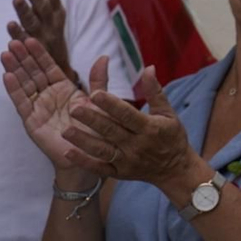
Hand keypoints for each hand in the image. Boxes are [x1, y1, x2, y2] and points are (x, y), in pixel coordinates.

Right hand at [0, 37, 109, 170]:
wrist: (91, 155)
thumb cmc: (97, 128)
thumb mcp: (100, 100)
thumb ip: (99, 79)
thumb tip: (104, 56)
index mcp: (64, 89)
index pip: (48, 67)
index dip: (39, 53)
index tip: (30, 38)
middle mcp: (49, 96)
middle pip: (33, 73)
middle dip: (23, 57)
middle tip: (12, 40)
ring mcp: (39, 108)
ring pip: (24, 84)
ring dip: (14, 69)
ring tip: (5, 53)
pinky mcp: (32, 121)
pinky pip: (22, 103)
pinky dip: (14, 89)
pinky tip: (7, 75)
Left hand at [8, 0, 72, 81]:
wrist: (57, 71)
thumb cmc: (53, 37)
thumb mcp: (55, 15)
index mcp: (58, 14)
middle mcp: (52, 24)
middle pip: (43, 6)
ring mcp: (42, 38)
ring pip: (33, 22)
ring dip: (25, 10)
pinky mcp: (32, 51)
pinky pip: (23, 41)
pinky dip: (17, 33)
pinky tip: (10, 25)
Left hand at [64, 66, 197, 189]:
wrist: (175, 169)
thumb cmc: (171, 136)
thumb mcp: (168, 113)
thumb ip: (155, 91)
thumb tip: (149, 67)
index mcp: (149, 128)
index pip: (127, 114)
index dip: (111, 105)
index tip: (95, 94)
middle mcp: (137, 145)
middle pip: (111, 131)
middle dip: (92, 120)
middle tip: (74, 109)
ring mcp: (127, 161)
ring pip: (102, 150)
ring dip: (83, 141)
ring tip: (66, 131)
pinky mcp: (119, 173)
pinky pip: (100, 168)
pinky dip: (84, 162)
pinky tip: (68, 153)